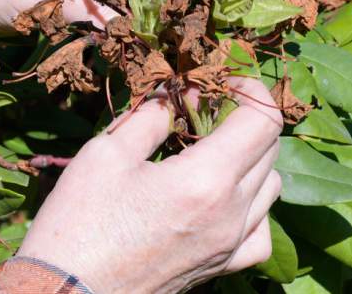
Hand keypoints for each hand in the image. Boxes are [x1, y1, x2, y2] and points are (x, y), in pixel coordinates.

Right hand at [16, 78, 282, 292]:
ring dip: (252, 158)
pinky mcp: (222, 268)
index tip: (226, 82)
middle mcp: (231, 214)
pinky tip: (225, 199)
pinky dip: (254, 206)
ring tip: (215, 150)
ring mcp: (230, 246)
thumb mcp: (108, 153)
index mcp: (205, 179)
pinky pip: (261, 231)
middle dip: (246, 118)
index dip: (252, 91)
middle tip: (209, 108)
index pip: (263, 121)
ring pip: (272, 188)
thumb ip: (152, 117)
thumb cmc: (79, 222)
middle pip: (271, 149)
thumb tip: (176, 96)